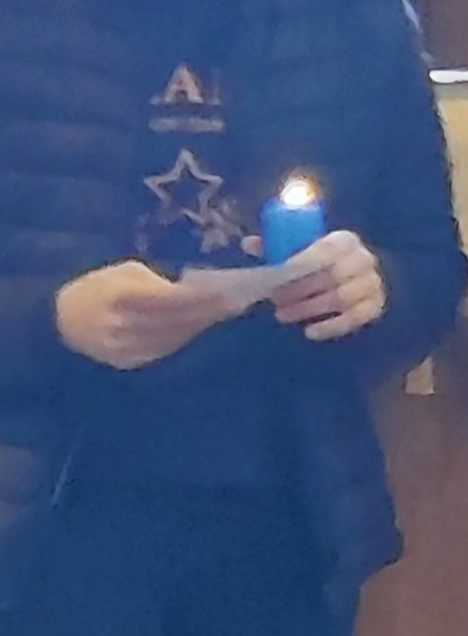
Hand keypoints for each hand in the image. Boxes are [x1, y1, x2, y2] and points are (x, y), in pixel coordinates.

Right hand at [52, 261, 234, 371]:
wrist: (60, 322)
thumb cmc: (96, 289)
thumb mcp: (124, 274)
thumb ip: (156, 284)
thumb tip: (193, 290)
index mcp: (120, 300)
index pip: (171, 300)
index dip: (202, 296)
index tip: (229, 290)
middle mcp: (124, 327)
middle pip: (177, 321)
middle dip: (210, 311)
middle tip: (239, 300)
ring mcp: (126, 348)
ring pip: (175, 336)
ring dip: (202, 323)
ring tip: (228, 309)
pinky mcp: (130, 361)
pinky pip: (166, 347)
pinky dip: (186, 334)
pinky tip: (203, 323)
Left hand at [266, 231, 388, 342]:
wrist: (335, 278)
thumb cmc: (306, 262)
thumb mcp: (289, 250)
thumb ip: (271, 246)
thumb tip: (249, 244)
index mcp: (345, 239)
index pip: (328, 249)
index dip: (303, 262)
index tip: (278, 275)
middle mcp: (365, 258)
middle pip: (335, 275)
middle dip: (301, 289)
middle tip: (275, 299)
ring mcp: (373, 283)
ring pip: (342, 298)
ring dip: (309, 308)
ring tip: (283, 314)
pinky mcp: (376, 306)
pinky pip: (357, 318)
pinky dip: (332, 326)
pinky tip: (310, 332)